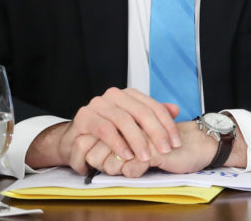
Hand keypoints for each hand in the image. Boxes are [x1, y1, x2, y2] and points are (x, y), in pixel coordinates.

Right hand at [25, 88, 181, 173]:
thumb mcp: (132, 126)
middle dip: (156, 133)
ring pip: (124, 120)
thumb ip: (152, 116)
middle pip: (141, 112)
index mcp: (129, 95)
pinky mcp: (84, 117)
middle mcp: (114, 96)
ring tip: (146, 156)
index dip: (167, 125)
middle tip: (166, 150)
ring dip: (137, 140)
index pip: (154, 107)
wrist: (74, 141)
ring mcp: (98, 104)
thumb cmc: (106, 134)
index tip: (176, 142)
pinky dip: (117, 143)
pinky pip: (104, 129)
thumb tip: (176, 109)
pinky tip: (126, 155)